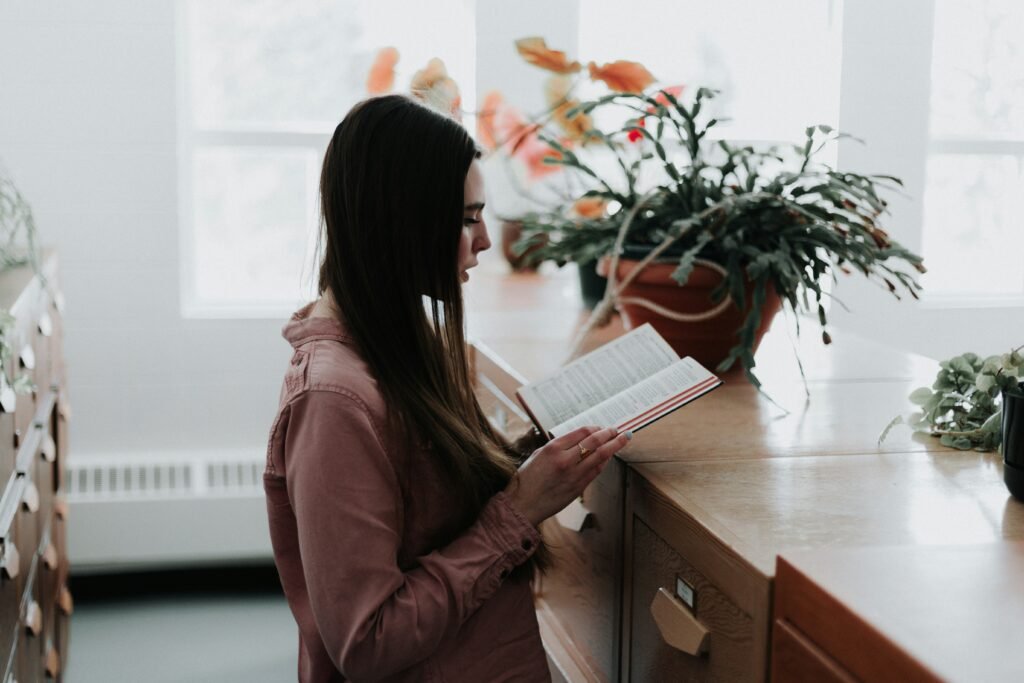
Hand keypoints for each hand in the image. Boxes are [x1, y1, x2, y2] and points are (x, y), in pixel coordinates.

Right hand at [504, 426, 631, 526]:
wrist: (522, 505)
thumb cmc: (527, 479)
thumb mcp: (538, 455)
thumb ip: (558, 447)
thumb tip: (578, 440)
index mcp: (553, 448)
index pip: (582, 432)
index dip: (595, 428)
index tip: (601, 427)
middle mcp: (565, 460)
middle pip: (595, 442)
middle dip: (609, 434)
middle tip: (618, 430)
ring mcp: (573, 475)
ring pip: (600, 456)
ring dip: (614, 446)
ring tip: (622, 439)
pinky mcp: (578, 488)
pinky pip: (596, 471)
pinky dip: (605, 462)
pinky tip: (610, 457)